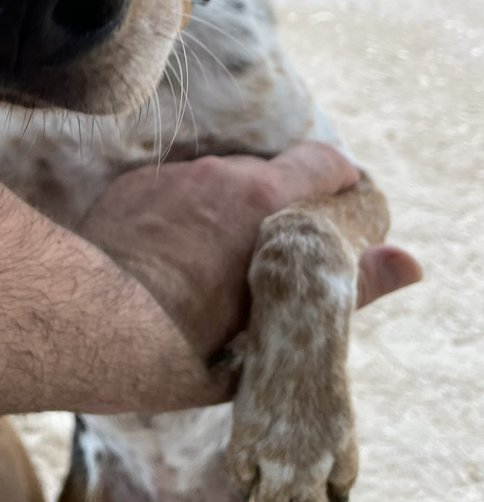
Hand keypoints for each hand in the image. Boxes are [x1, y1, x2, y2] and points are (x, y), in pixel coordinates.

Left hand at [79, 143, 420, 359]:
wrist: (91, 324)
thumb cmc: (189, 340)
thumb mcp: (280, 325)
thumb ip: (351, 289)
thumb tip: (409, 262)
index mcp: (263, 201)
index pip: (321, 160)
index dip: (336, 178)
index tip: (340, 200)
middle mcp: (218, 174)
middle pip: (265, 177)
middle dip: (273, 209)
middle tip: (266, 257)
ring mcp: (170, 177)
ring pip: (212, 184)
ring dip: (220, 212)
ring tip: (208, 264)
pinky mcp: (132, 185)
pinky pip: (169, 191)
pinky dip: (176, 215)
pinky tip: (164, 258)